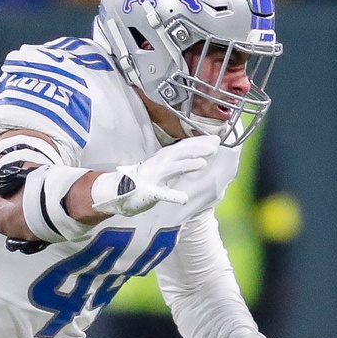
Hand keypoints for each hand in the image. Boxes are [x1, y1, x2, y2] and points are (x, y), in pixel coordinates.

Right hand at [91, 134, 217, 216]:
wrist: (120, 193)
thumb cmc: (147, 179)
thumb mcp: (165, 167)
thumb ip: (181, 161)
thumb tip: (201, 156)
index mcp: (164, 157)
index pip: (183, 146)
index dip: (200, 142)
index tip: (217, 139)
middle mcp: (159, 163)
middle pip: (179, 153)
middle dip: (197, 149)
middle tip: (215, 147)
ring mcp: (152, 177)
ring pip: (171, 169)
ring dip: (186, 165)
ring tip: (203, 164)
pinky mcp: (147, 192)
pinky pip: (160, 194)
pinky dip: (172, 196)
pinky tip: (184, 198)